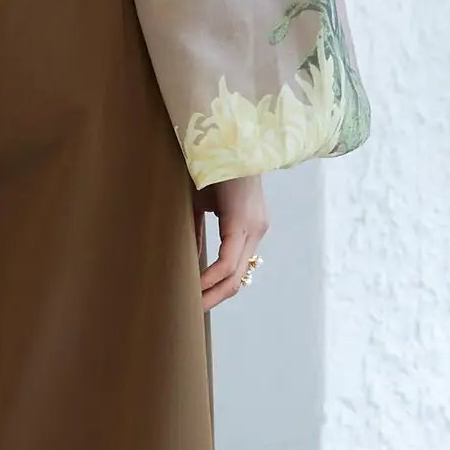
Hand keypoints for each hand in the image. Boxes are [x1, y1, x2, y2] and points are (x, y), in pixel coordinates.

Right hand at [196, 175, 267, 312]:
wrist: (225, 138)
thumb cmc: (210, 166)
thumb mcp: (203, 205)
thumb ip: (200, 232)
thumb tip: (192, 259)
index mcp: (250, 226)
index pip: (237, 269)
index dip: (217, 289)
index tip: (196, 300)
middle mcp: (257, 230)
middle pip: (238, 278)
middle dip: (214, 298)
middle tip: (191, 312)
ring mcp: (254, 227)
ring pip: (234, 274)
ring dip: (211, 292)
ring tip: (191, 304)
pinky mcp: (244, 222)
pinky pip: (227, 261)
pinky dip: (210, 276)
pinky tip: (194, 285)